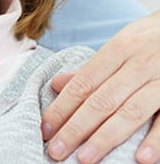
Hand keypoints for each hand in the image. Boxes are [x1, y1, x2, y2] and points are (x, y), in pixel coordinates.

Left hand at [42, 11, 159, 163]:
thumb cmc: (151, 40)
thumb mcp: (122, 44)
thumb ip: (92, 68)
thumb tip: (55, 84)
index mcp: (119, 49)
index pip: (83, 84)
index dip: (62, 108)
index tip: (44, 129)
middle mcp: (140, 64)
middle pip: (101, 101)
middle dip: (75, 128)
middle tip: (55, 151)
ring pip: (130, 111)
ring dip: (106, 137)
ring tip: (85, 159)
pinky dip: (156, 139)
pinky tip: (141, 158)